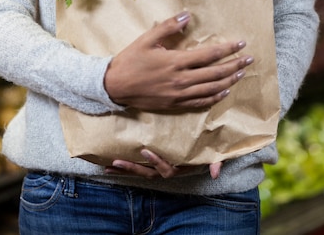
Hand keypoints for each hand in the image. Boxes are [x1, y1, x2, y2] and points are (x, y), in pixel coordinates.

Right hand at [104, 11, 253, 110]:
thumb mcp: (147, 39)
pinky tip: (223, 92)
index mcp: (175, 62)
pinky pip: (200, 103)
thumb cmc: (130, 60)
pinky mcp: (174, 105)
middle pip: (215, 74)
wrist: (115, 86)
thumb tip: (187, 15)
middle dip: (234, 65)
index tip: (241, 44)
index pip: (209, 55)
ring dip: (229, 81)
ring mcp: (178, 95)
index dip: (227, 49)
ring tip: (241, 73)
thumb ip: (168, 26)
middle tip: (249, 59)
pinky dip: (214, 98)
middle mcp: (181, 80)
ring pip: (211, 90)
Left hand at [105, 149, 222, 179]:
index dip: (156, 161)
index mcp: (178, 168)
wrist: (202, 154)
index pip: (166, 169)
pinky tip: (109, 165)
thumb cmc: (206, 153)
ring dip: (124, 170)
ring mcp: (158, 168)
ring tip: (108, 166)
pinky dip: (125, 168)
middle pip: (147, 173)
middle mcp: (166, 170)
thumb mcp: (213, 157)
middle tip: (115, 162)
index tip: (145, 151)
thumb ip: (215, 163)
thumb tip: (215, 172)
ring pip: (140, 172)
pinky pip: (138, 167)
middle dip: (131, 168)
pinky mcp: (152, 164)